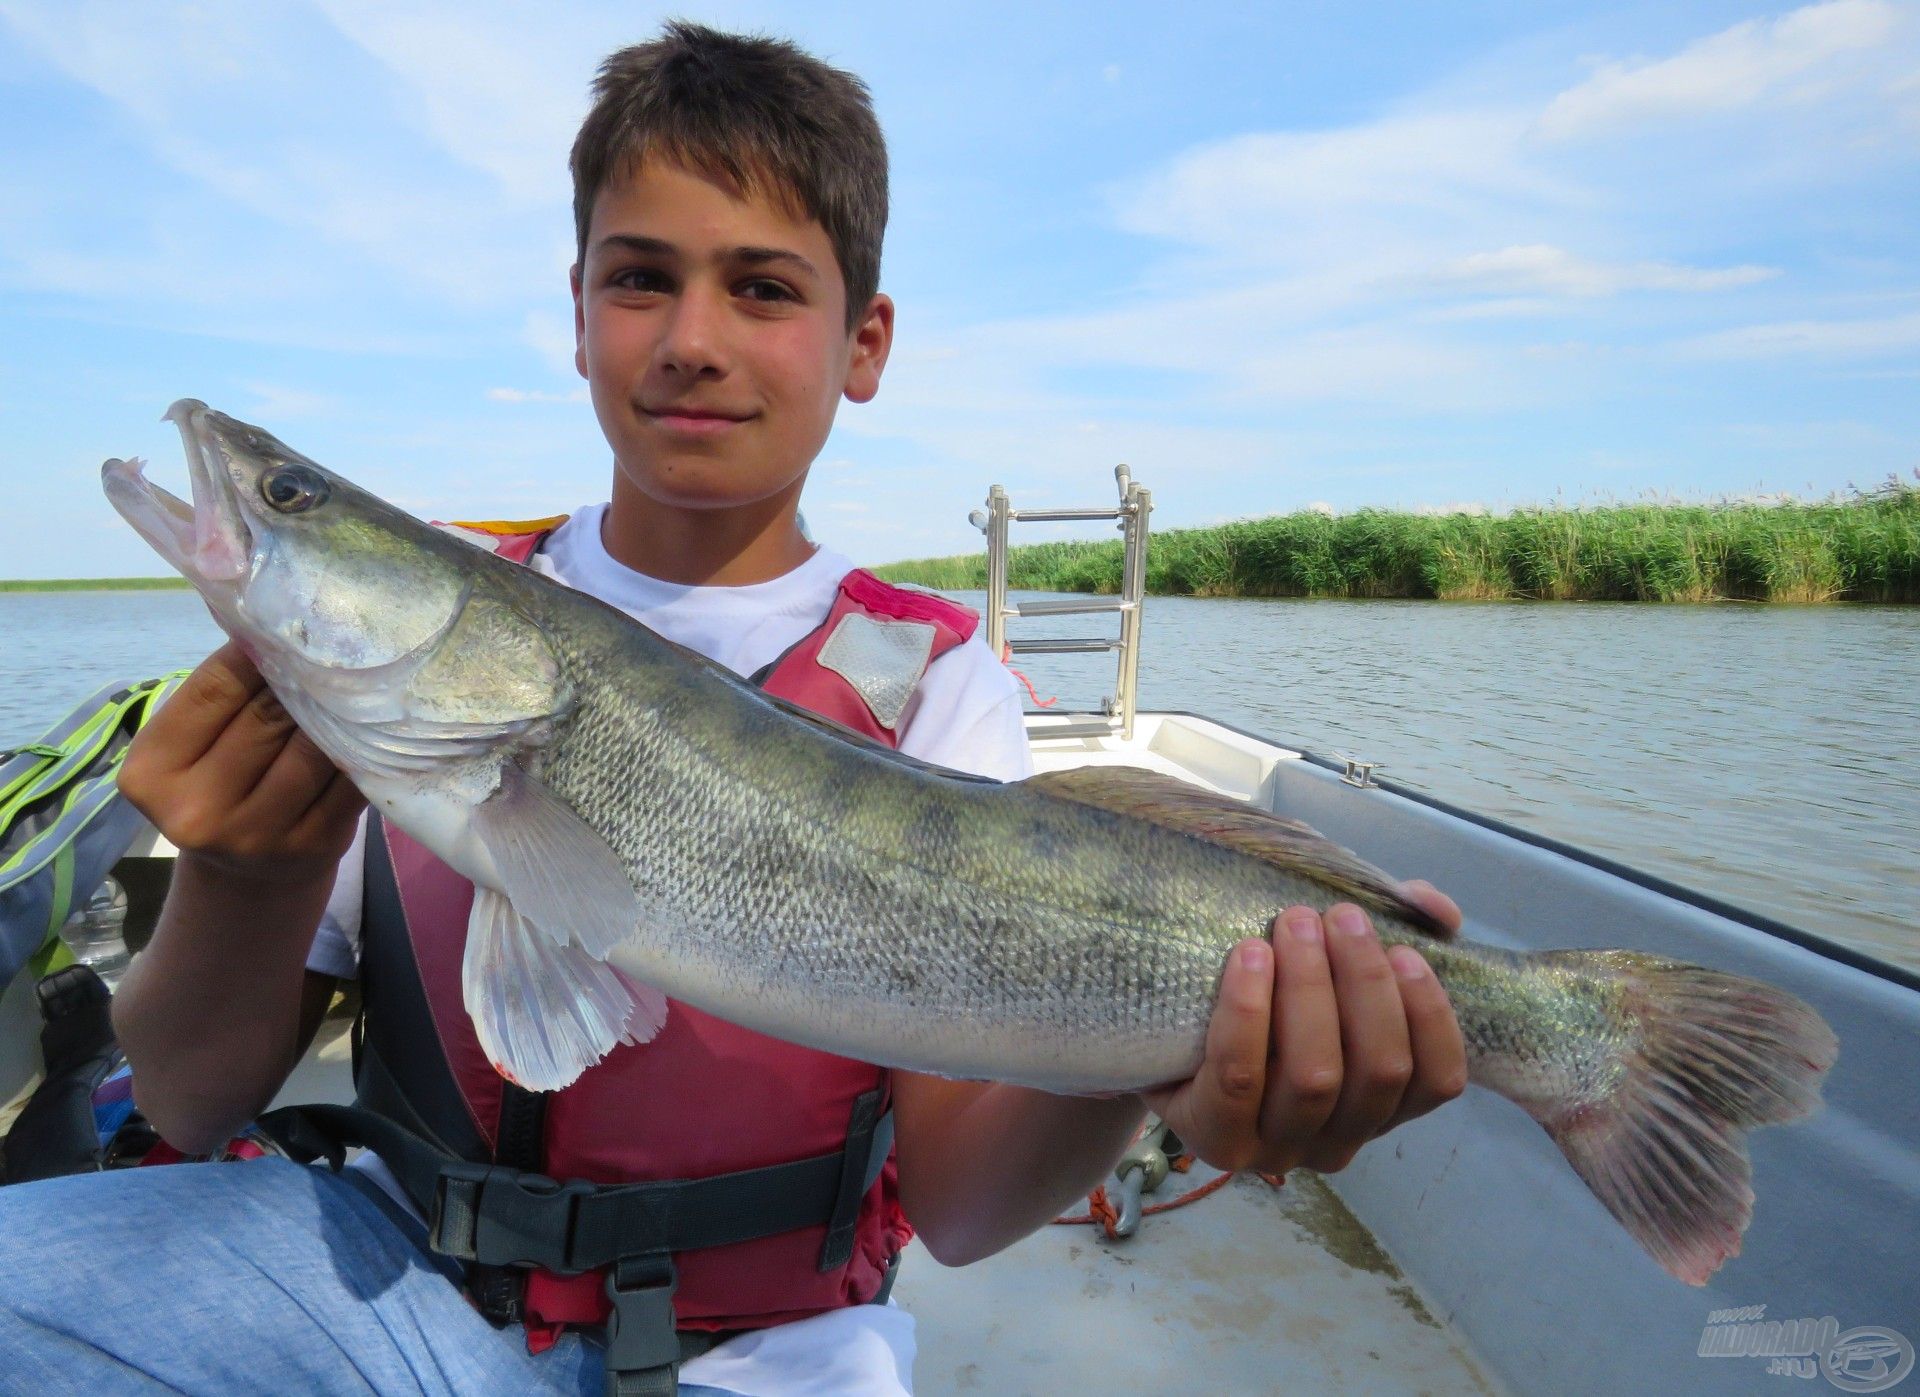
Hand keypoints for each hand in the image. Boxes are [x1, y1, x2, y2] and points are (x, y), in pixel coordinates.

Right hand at [118, 640, 364, 882]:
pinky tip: (370, 721)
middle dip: (303, 676)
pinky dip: (361, 745)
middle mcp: (197, 810)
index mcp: (153, 773)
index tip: (286, 623)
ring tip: (354, 676)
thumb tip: (271, 622)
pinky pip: (348, 779)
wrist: (245, 874)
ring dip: (339, 707)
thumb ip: (220, 695)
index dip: (255, 651)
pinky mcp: (312, 846)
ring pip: (314, 746)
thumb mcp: (194, 746)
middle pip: (267, 716)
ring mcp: (258, 834)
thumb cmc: (216, 785)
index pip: (213, 690)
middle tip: (332, 642)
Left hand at [1140, 884, 1466, 1175]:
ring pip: (1314, 1077)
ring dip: (1310, 988)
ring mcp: (1277, 1150)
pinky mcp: (1217, 1139)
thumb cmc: (1263, 1000)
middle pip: (1378, 1070)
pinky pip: (1240, 1076)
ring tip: (1293, 922)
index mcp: (1381, 1110)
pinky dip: (1249, 1009)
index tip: (1404, 950)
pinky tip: (1249, 955)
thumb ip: (1387, 938)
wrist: (1163, 1039)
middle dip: (1364, 983)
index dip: (1430, 1014)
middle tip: (1338, 915)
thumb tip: (1434, 907)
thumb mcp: (1328, 970)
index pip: (1436, 1081)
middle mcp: (1338, 1144)